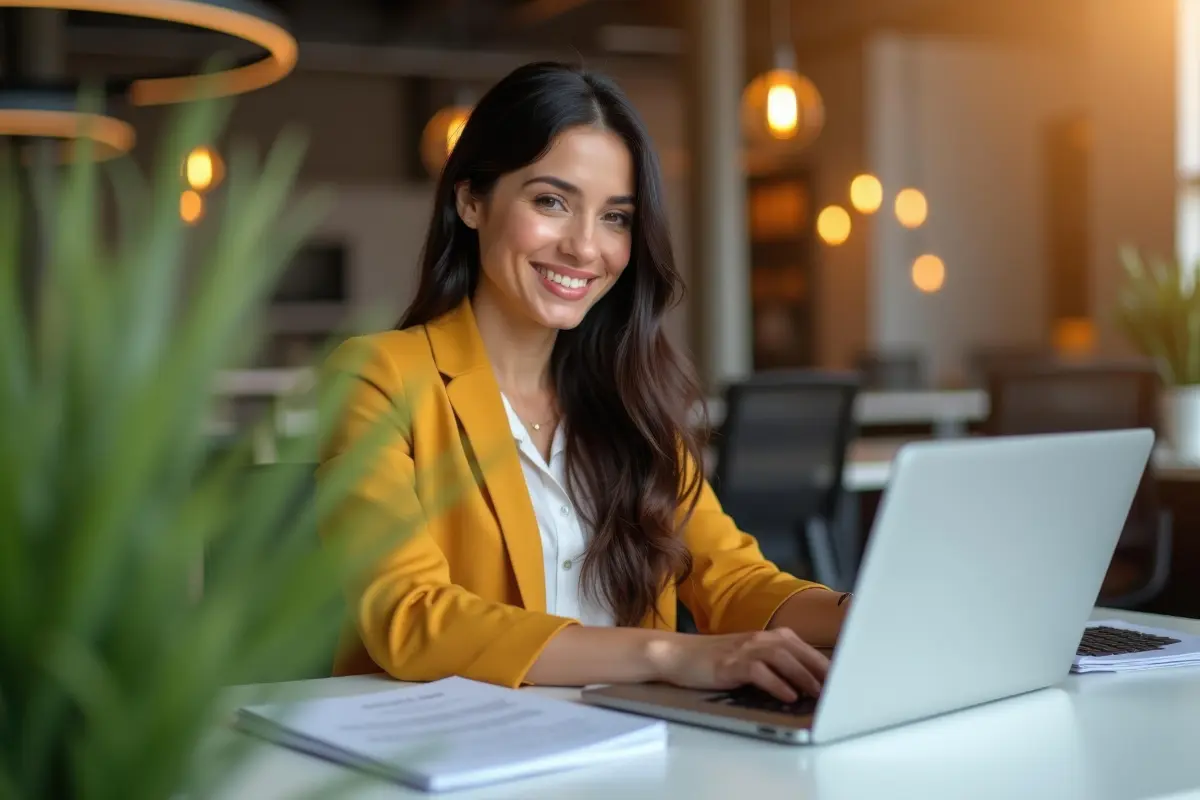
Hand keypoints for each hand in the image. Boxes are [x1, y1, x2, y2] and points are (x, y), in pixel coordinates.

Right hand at [650, 628, 829, 701]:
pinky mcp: (730, 663)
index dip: (823, 663)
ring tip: (818, 693)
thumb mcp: (747, 658)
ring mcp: (744, 649)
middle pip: (797, 650)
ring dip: (802, 675)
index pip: (802, 648)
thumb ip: (773, 664)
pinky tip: (788, 694)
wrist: (677, 655)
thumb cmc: (714, 660)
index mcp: (766, 636)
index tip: (842, 678)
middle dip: (819, 669)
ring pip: (782, 658)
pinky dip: (776, 683)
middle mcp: (758, 639)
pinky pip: (759, 672)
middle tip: (837, 689)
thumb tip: (804, 682)